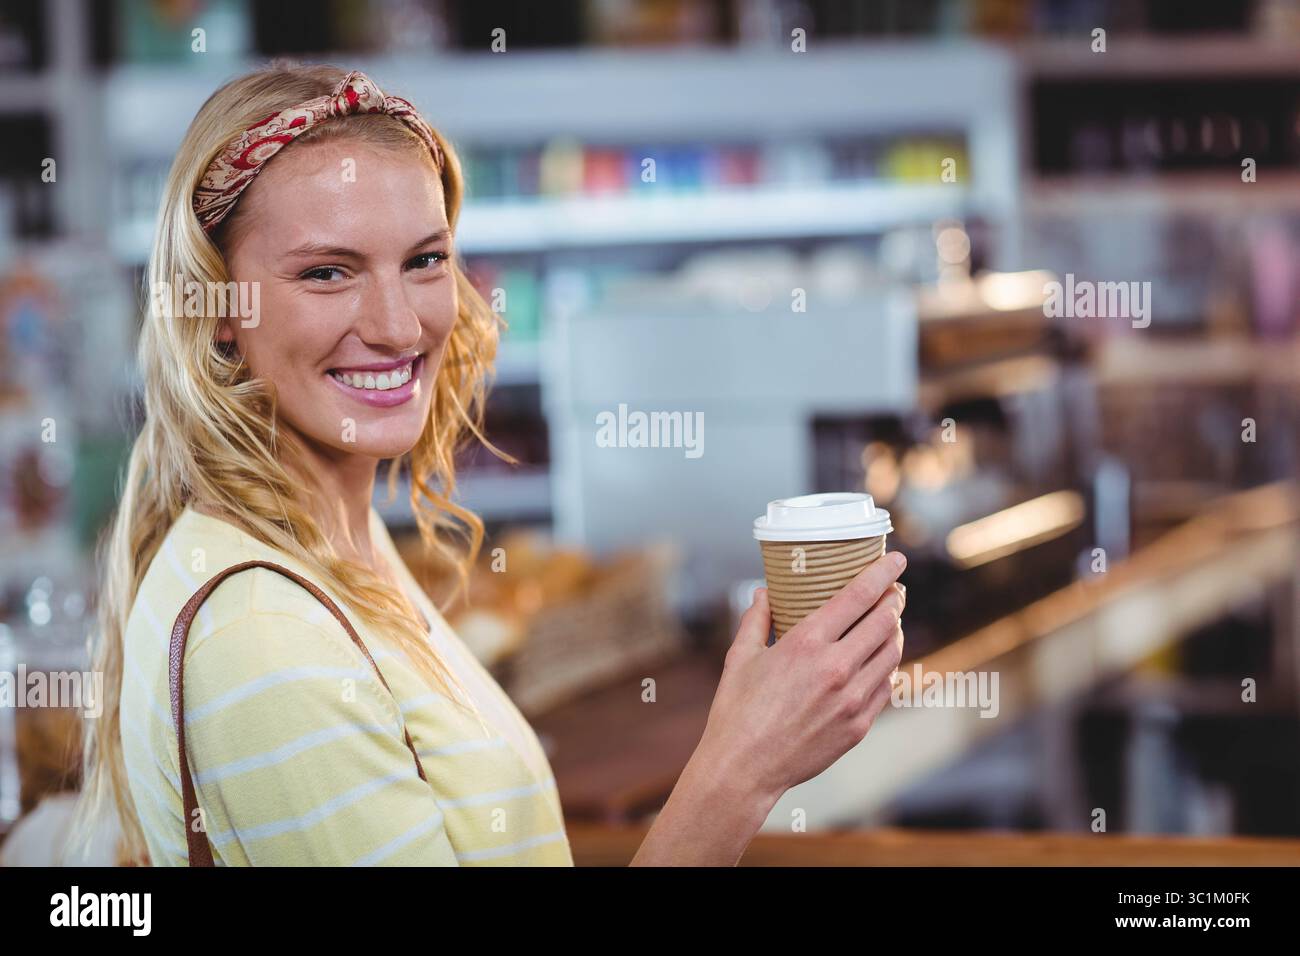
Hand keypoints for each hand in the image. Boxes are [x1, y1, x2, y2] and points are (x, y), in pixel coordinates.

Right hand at [699, 552, 906, 810]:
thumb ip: (756, 620)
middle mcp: (836, 668)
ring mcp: (852, 699)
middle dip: (894, 599)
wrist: (745, 768)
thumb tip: (764, 593)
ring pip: (892, 653)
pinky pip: (885, 687)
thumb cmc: (737, 710)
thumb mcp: (740, 657)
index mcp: (806, 643)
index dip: (883, 572)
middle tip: (893, 590)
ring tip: (889, 622)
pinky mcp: (858, 725)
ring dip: (895, 631)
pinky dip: (886, 667)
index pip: (859, 596)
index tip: (897, 559)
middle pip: (885, 621)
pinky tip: (878, 661)